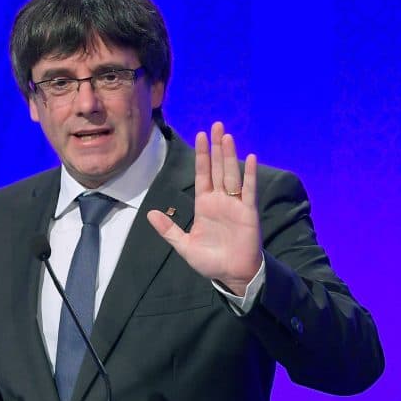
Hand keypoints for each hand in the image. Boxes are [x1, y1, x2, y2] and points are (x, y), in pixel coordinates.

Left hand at [147, 122, 261, 295]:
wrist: (232, 275)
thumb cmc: (210, 261)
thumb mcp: (184, 246)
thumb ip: (168, 230)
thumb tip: (150, 213)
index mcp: (204, 204)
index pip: (202, 174)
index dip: (201, 155)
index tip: (200, 135)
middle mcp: (220, 200)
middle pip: (218, 167)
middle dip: (216, 147)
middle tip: (216, 125)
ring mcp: (235, 204)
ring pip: (232, 173)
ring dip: (230, 155)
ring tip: (227, 135)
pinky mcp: (248, 212)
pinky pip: (249, 190)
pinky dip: (250, 174)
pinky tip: (251, 158)